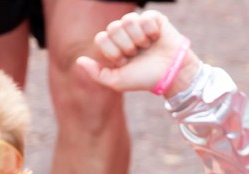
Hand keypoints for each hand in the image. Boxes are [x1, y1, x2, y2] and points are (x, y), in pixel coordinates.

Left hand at [75, 11, 199, 95]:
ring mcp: (138, 25)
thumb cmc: (144, 79)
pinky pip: (144, 17)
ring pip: (127, 20)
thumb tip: (79, 60)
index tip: (125, 62)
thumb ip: (96, 73)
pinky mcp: (153, 18)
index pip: (101, 38)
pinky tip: (156, 39)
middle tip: (136, 55)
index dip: (113, 52)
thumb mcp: (117, 81)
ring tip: (147, 47)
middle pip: (112, 28)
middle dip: (125, 46)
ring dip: (138, 39)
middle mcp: (124, 33)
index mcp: (114, 46)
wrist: (170, 75)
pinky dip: (150, 32)